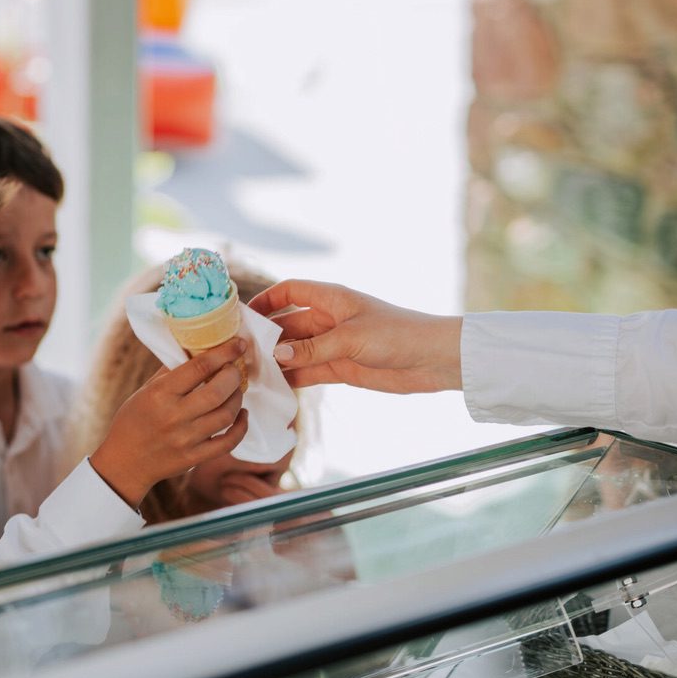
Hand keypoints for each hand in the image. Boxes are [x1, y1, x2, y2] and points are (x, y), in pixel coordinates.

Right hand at [90, 337, 249, 508]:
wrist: (125, 462)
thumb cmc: (133, 420)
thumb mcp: (145, 390)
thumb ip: (171, 372)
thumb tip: (198, 350)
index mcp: (160, 394)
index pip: (199, 367)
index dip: (224, 353)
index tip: (238, 344)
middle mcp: (174, 416)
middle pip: (217, 391)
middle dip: (233, 375)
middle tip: (234, 369)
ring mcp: (186, 439)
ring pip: (227, 415)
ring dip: (237, 398)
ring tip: (235, 390)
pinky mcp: (194, 458)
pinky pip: (229, 442)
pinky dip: (241, 427)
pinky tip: (241, 415)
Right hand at [250, 280, 461, 393]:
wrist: (435, 359)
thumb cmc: (397, 334)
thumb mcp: (350, 339)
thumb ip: (312, 348)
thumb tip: (276, 353)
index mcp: (331, 298)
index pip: (290, 290)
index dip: (267, 299)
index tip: (244, 314)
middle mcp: (329, 319)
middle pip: (288, 324)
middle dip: (267, 336)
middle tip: (242, 352)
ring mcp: (334, 344)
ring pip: (296, 350)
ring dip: (278, 360)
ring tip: (253, 373)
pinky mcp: (342, 367)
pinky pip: (309, 370)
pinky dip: (294, 377)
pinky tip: (276, 387)